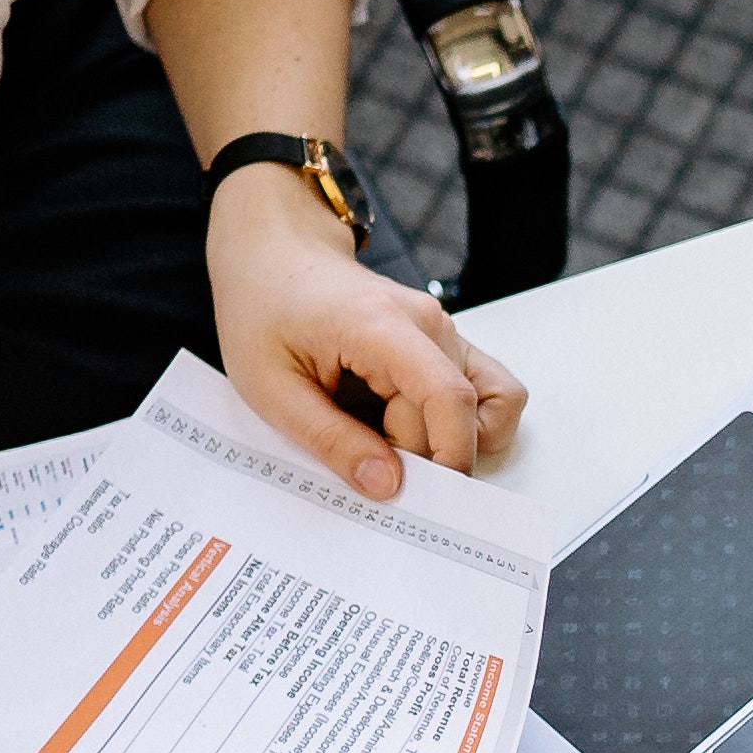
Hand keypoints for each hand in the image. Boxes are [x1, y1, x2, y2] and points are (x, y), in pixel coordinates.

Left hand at [209, 176, 526, 502]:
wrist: (274, 255)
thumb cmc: (263, 311)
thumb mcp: (271, 388)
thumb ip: (331, 440)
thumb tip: (389, 486)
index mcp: (380, 326)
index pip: (445, 396)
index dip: (447, 456)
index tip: (419, 498)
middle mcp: (428, 324)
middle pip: (456, 415)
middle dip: (419, 457)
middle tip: (361, 462)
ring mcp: (443, 331)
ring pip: (484, 407)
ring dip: (446, 440)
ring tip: (388, 442)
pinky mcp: (446, 343)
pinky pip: (488, 391)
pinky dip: (464, 423)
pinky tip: (414, 429)